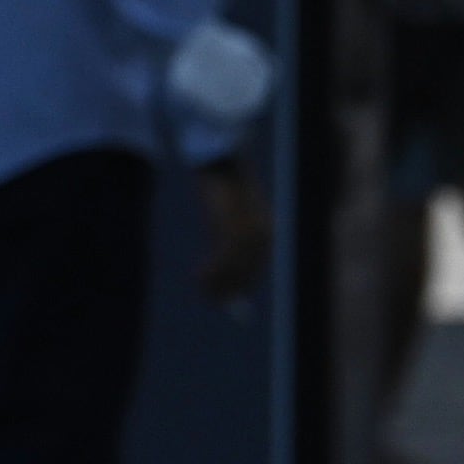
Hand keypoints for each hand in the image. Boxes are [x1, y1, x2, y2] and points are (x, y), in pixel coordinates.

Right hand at [194, 163, 272, 303]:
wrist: (223, 166)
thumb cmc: (223, 190)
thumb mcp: (229, 218)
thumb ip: (228, 242)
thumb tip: (220, 270)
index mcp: (267, 233)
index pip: (256, 269)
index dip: (239, 286)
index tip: (225, 297)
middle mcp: (263, 237)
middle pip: (246, 273)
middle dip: (226, 289)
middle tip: (209, 298)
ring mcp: (250, 235)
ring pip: (233, 271)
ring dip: (215, 283)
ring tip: (199, 288)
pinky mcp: (234, 231)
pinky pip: (222, 262)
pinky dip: (209, 272)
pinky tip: (197, 276)